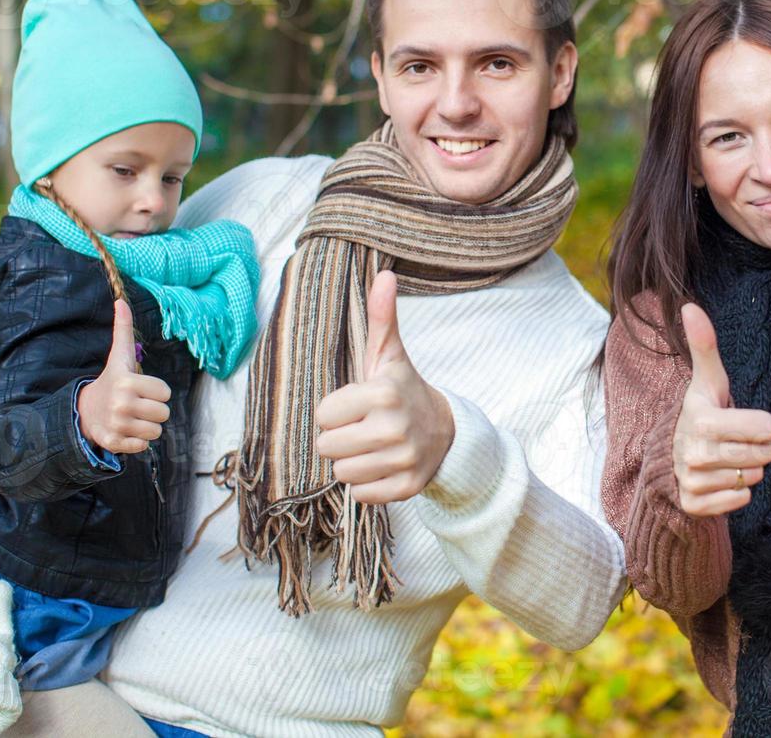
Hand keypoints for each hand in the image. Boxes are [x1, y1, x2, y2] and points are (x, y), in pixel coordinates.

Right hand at [77, 299, 171, 454]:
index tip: (140, 388)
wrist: (84, 410)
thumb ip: (122, 329)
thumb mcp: (118, 356)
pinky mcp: (114, 443)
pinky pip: (143, 447)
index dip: (156, 391)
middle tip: (136, 405)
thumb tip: (120, 301)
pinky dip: (137, 442)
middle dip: (153, 410)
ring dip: (147, 426)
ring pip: (156, 432)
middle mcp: (122, 404)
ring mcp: (117, 424)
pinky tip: (125, 431)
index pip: (165, 392)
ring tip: (131, 418)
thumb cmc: (111, 380)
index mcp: (127, 382)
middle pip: (163, 413)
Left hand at [315, 271, 455, 504]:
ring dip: (352, 463)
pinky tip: (382, 466)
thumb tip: (384, 274)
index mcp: (383, 393)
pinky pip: (360, 495)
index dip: (336, 411)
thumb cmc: (402, 390)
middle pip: (328, 447)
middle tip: (363, 428)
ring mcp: (403, 460)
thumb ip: (381, 316)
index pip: (323, 415)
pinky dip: (368, 485)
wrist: (446, 431)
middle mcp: (394, 428)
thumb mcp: (389, 355)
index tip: (357, 406)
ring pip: (342, 474)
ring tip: (372, 447)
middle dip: (340, 439)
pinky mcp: (407, 488)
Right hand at [670, 304, 770, 517]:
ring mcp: (690, 480)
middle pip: (761, 456)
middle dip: (760, 449)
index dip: (766, 426)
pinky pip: (738, 501)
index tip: (752, 422)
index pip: (766, 428)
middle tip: (741, 442)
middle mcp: (692, 451)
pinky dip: (738, 493)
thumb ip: (704, 346)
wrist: (670, 458)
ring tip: (730, 459)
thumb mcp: (708, 382)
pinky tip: (724, 480)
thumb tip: (690, 306)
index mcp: (701, 419)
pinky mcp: (693, 504)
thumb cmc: (701, 414)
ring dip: (749, 470)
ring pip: (750, 479)